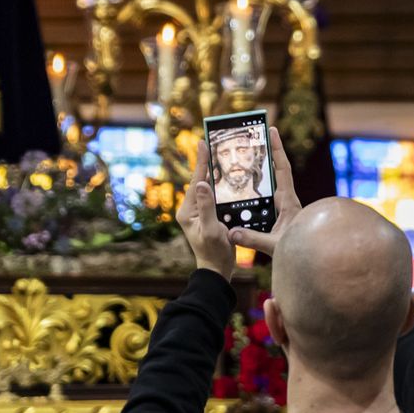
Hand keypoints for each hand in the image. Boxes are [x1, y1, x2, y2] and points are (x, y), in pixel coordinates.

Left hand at [177, 141, 234, 280]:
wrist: (217, 270)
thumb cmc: (214, 252)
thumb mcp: (211, 230)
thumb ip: (207, 207)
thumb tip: (200, 184)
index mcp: (187, 211)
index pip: (196, 181)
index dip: (201, 162)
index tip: (202, 142)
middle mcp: (190, 209)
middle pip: (200, 181)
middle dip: (207, 163)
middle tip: (212, 142)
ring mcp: (198, 212)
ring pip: (207, 187)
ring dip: (213, 172)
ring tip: (219, 153)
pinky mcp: (207, 215)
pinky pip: (213, 195)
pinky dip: (219, 184)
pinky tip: (226, 175)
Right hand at [227, 126, 300, 255]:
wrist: (310, 262)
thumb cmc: (298, 252)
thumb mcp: (274, 245)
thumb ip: (253, 239)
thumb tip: (231, 232)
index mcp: (289, 202)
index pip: (283, 170)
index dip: (277, 149)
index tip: (272, 130)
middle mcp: (286, 201)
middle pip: (275, 172)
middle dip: (265, 155)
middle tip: (253, 137)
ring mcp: (282, 208)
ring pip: (268, 186)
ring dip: (257, 174)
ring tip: (241, 160)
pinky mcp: (278, 217)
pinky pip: (264, 200)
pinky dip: (253, 193)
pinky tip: (239, 194)